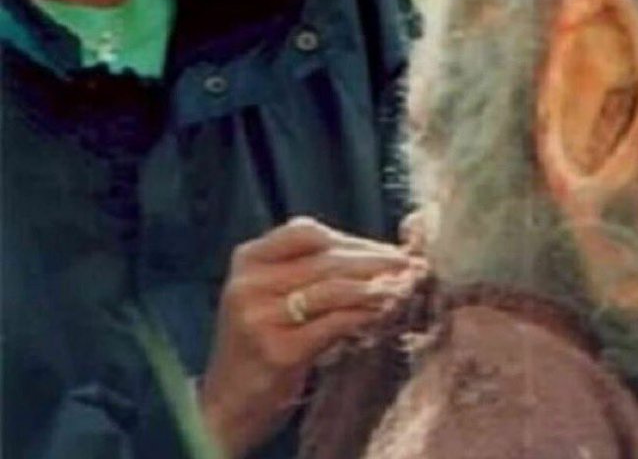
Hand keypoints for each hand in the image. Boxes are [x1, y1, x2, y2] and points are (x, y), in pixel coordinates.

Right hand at [197, 217, 425, 457]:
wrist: (225, 407)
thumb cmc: (258, 344)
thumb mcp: (270, 295)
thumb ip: (308, 270)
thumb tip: (372, 253)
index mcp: (247, 259)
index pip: (307, 232)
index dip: (351, 239)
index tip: (387, 248)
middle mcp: (250, 284)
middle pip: (326, 260)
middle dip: (374, 261)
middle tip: (410, 264)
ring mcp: (260, 318)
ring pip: (333, 289)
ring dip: (375, 286)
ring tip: (403, 287)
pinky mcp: (279, 351)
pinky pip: (334, 324)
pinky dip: (363, 316)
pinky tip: (383, 314)